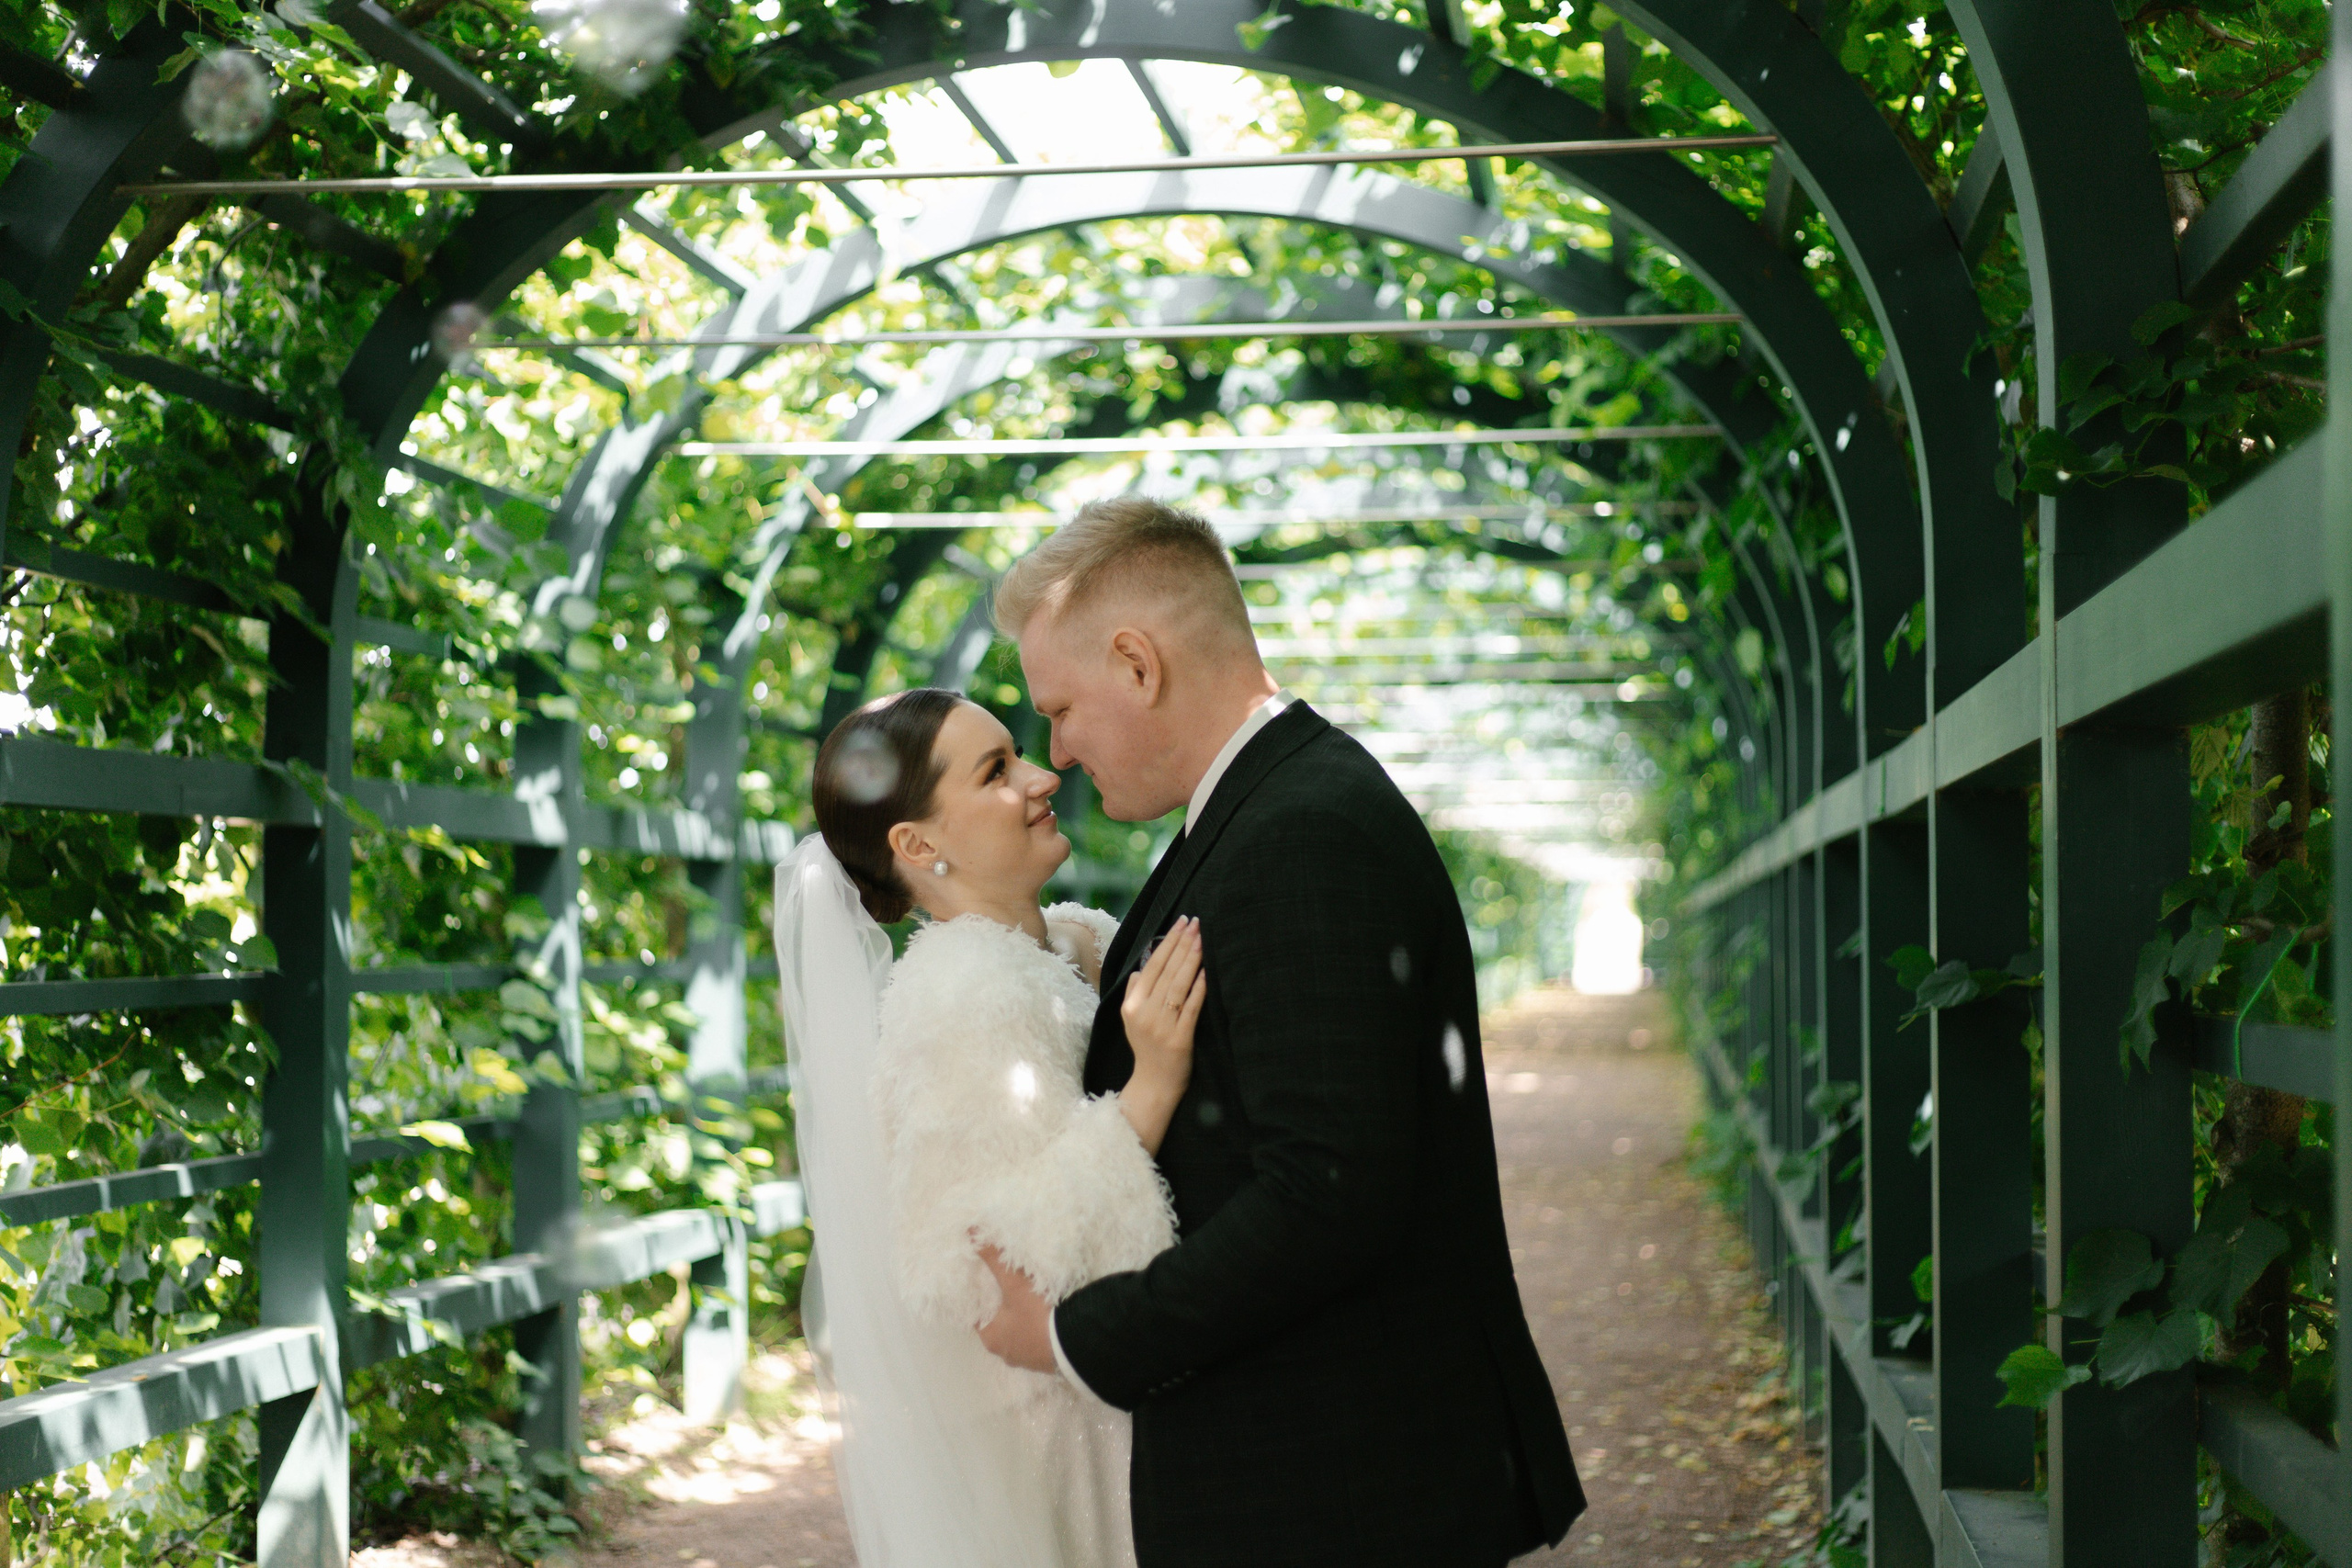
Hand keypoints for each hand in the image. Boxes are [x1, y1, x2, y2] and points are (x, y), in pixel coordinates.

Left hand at [975, 1243, 1056, 1372]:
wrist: (1077, 1345)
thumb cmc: (1037, 1316)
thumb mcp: (1014, 1284)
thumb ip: (993, 1258)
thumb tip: (969, 1233)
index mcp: (991, 1338)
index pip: (978, 1318)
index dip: (982, 1300)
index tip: (987, 1284)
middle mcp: (1006, 1353)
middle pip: (1000, 1327)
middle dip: (1004, 1310)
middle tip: (1010, 1288)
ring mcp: (1029, 1360)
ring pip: (1020, 1336)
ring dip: (1025, 1322)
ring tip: (1032, 1300)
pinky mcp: (1049, 1362)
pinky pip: (1040, 1342)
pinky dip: (1041, 1331)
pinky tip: (1050, 1317)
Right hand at [1118, 916, 1204, 1154]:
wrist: (1153, 1084)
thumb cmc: (1147, 1047)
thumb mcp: (1132, 1018)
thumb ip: (1135, 991)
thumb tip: (1141, 967)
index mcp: (1131, 1004)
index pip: (1151, 965)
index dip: (1167, 942)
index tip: (1180, 922)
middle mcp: (1144, 1012)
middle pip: (1166, 971)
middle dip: (1182, 944)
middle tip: (1195, 922)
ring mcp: (1161, 1026)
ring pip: (1178, 985)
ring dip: (1191, 960)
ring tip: (1202, 939)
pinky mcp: (1179, 1038)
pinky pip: (1190, 1008)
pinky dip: (1198, 988)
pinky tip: (1206, 972)